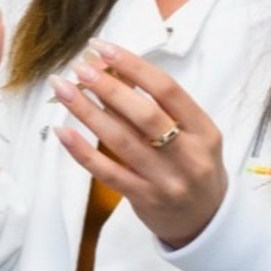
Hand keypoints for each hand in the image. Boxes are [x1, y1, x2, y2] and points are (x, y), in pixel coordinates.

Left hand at [50, 40, 225, 248]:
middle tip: (80, 67)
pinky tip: (63, 132)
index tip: (102, 48)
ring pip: (122, 141)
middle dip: (108, 87)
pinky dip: (83, 151)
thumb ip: (156, 104)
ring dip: (88, 111)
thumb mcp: (190, 133)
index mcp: (203, 130)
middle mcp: (188, 156)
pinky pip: (108, 173)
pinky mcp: (144, 200)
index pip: (166, 90)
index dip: (132, 65)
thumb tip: (112, 67)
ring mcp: (166, 180)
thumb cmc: (193, 166)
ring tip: (63, 89)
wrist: (208, 222)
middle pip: (144, 115)